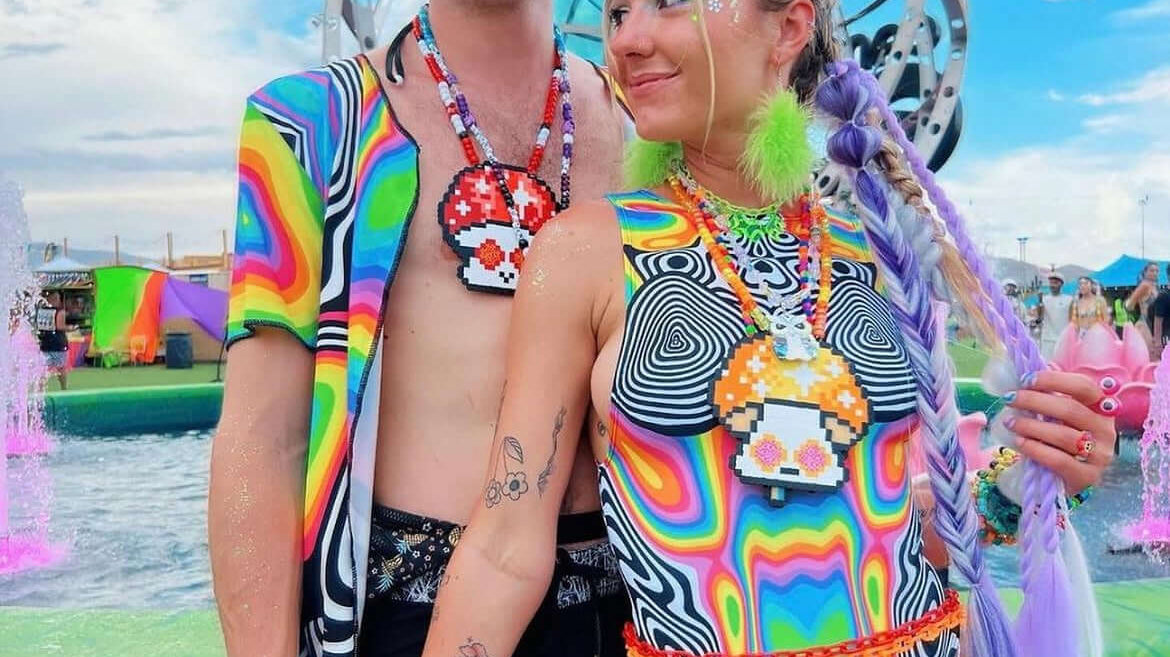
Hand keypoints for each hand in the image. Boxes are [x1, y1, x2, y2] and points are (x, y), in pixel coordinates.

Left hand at [1002, 371, 1116, 493]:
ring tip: (1010, 422)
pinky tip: (1019, 442)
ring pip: (1065, 436)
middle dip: (1035, 401)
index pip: (1084, 387)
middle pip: (1071, 410)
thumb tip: (1033, 367)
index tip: (1026, 379)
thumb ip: (1050, 394)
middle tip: (1009, 399)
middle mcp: (1106, 430)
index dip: (1054, 380)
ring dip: (1032, 426)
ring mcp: (1100, 455)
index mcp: (1101, 408)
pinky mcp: (1087, 477)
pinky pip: (1060, 460)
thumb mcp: (1056, 415)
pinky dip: (1036, 449)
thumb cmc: (1057, 439)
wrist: (1060, 478)